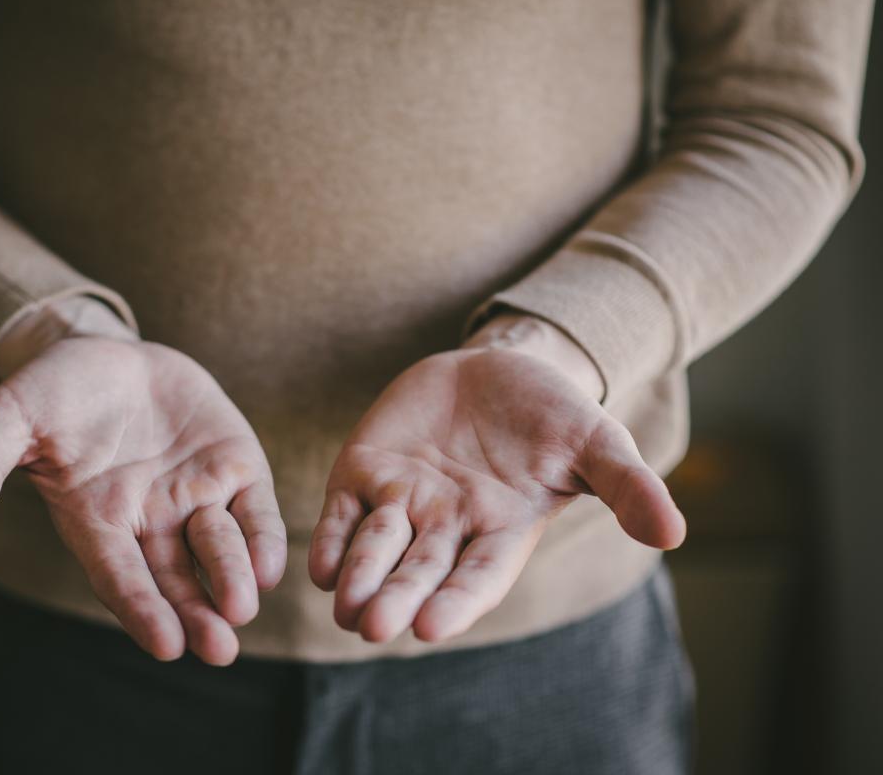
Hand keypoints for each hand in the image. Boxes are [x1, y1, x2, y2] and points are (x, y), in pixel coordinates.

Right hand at [0, 336, 286, 664]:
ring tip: (242, 610)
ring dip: (233, 580)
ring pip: (219, 549)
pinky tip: (274, 566)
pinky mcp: (234, 467)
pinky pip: (254, 510)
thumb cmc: (52, 393)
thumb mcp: (11, 417)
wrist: (106, 354)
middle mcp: (151, 521)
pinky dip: (263, 538)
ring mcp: (196, 496)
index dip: (142, 608)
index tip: (164, 644)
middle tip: (217, 648)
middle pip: (177, 580)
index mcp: (97, 522)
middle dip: (197, 615)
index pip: (121, 576)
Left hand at [308, 316, 684, 643]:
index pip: (477, 577)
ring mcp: (403, 501)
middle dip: (397, 599)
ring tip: (346, 606)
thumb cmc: (554, 413)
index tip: (432, 626)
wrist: (500, 367)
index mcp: (500, 532)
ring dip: (359, 578)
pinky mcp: (366, 472)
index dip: (456, 602)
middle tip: (374, 626)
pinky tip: (319, 564)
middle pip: (417, 573)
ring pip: (375, 550)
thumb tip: (674, 534)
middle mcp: (447, 527)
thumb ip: (627, 487)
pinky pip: (343, 514)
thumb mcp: (597, 443)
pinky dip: (332, 540)